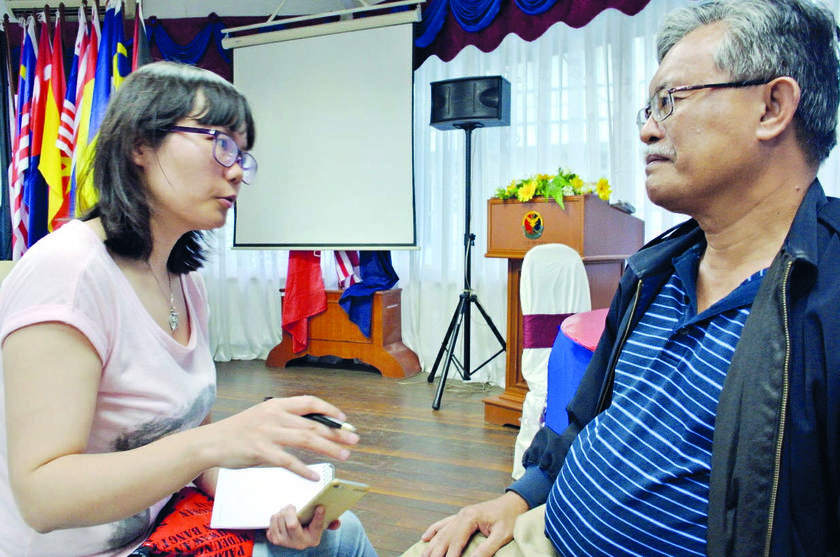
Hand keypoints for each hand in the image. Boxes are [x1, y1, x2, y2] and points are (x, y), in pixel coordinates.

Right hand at [199, 395, 359, 479]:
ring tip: (344, 455)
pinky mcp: (261, 451)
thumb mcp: (263, 416)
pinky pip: (288, 461)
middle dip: (337, 432)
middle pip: (313, 424)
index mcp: (277, 404)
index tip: (344, 419)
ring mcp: (268, 433)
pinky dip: (303, 469)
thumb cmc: (239, 431)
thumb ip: (285, 419)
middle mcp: (275, 416)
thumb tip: (312, 428)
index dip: (329, 410)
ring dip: (328, 448)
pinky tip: (315, 475)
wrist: (211, 442)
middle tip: (353, 440)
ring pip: (306, 440)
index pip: (310, 402)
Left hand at [265, 504, 339, 548]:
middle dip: (291, 510)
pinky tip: (281, 518)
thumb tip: (337, 522)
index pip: (315, 527)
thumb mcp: (321, 527)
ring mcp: (284, 542)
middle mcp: (297, 543)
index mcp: (311, 539)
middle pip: (291, 524)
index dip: (319, 516)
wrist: (298, 540)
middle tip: (293, 506)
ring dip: (282, 512)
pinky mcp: (274, 539)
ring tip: (288, 511)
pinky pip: (271, 523)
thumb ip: (330, 524)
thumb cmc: (310, 531)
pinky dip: (276, 517)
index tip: (321, 507)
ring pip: (279, 520)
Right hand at [419, 492, 528, 556]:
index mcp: (471, 517)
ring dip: (432, 545)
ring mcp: (461, 514)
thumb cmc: (510, 517)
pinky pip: (444, 523)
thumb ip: (487, 549)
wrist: (514, 502)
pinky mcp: (463, 516)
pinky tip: (425, 537)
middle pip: (446, 537)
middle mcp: (462, 515)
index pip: (456, 541)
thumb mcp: (502, 535)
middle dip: (436, 552)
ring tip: (423, 555)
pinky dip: (434, 530)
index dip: (450, 555)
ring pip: (442, 531)